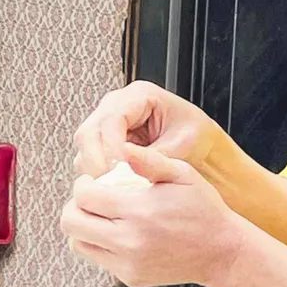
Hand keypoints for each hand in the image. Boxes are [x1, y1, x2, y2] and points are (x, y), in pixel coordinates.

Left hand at [60, 144, 253, 286]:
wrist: (222, 253)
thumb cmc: (203, 209)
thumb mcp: (183, 175)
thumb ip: (149, 160)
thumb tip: (121, 147)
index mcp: (140, 212)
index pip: (84, 197)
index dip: (83, 184)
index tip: (94, 181)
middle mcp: (130, 241)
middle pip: (71, 222)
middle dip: (75, 205)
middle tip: (92, 197)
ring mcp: (128, 264)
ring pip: (78, 242)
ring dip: (83, 225)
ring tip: (102, 214)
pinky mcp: (130, 278)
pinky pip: (97, 257)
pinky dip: (99, 242)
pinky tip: (118, 230)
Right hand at [73, 81, 222, 178]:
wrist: (202, 145)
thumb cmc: (197, 138)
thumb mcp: (181, 144)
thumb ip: (152, 155)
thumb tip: (124, 168)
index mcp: (139, 96)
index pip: (111, 119)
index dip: (111, 147)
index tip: (118, 170)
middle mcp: (117, 106)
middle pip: (89, 132)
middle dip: (96, 161)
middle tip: (107, 185)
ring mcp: (107, 123)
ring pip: (84, 147)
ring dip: (94, 170)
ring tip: (112, 190)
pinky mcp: (104, 142)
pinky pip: (89, 158)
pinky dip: (97, 175)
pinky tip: (112, 188)